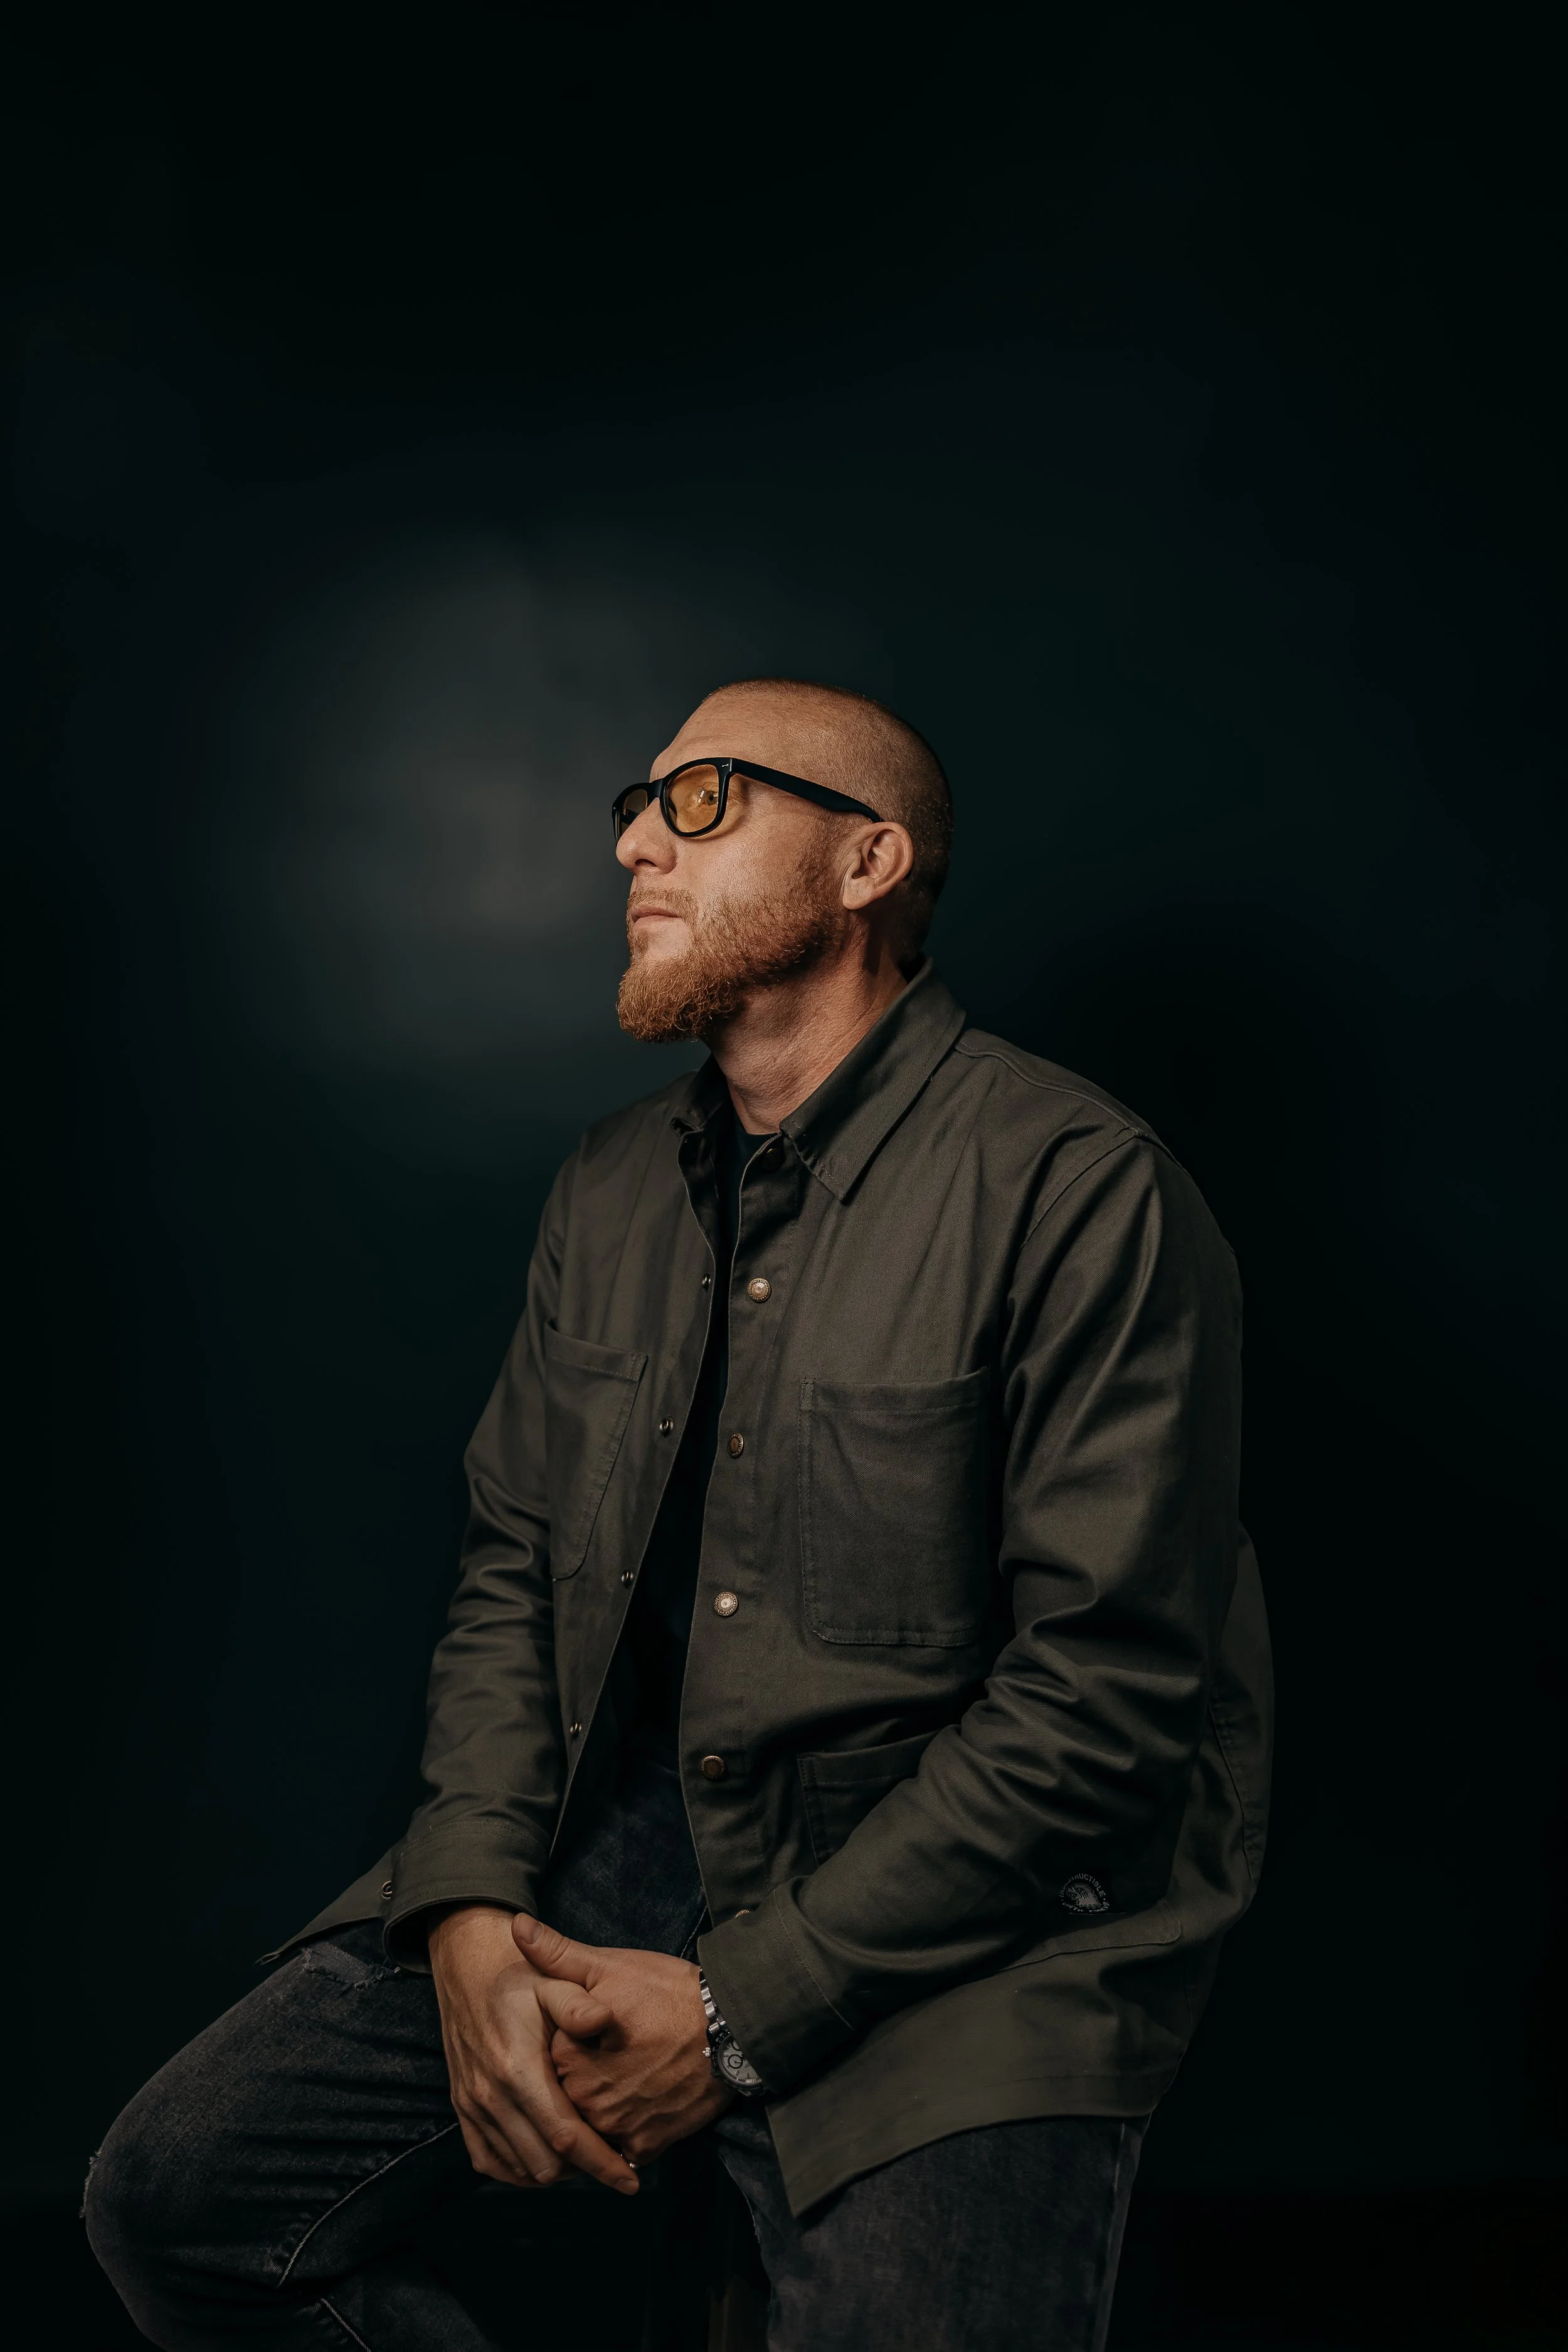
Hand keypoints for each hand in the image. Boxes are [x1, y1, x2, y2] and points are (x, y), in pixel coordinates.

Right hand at [427, 1904, 638, 2193]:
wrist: (468, 1965)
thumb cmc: (521, 1974)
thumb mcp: (553, 1980)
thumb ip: (578, 2003)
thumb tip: (604, 2020)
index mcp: (518, 2069)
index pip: (565, 2138)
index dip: (601, 2164)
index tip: (631, 2181)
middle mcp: (491, 2095)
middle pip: (545, 2165)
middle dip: (584, 2169)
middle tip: (615, 2157)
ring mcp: (472, 2105)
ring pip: (520, 2168)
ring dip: (556, 2171)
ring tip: (587, 2155)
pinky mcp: (462, 2108)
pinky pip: (489, 2161)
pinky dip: (520, 2168)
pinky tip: (547, 2154)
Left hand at [513, 1914, 733, 2165]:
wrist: (732, 2029)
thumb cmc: (669, 1993)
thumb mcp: (611, 1966)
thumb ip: (558, 1953)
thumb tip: (517, 1926)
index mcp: (568, 2056)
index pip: (550, 2054)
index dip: (572, 2039)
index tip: (596, 2028)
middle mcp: (585, 2100)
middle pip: (569, 2091)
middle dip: (585, 2075)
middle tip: (620, 2050)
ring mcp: (615, 2127)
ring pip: (592, 2122)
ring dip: (602, 2106)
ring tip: (630, 2075)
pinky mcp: (645, 2145)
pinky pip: (621, 2147)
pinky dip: (627, 2130)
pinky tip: (643, 2102)